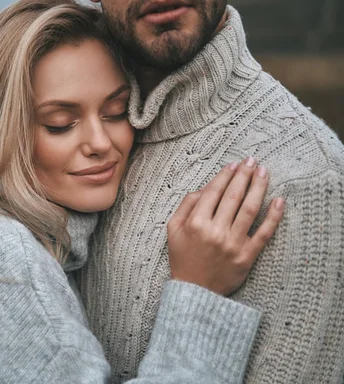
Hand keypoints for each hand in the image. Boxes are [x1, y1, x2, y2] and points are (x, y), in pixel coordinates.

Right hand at [167, 157, 284, 295]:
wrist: (195, 291)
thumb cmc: (183, 257)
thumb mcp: (173, 230)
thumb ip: (186, 206)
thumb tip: (205, 188)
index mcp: (196, 223)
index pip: (213, 192)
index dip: (224, 176)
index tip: (233, 165)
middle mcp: (215, 231)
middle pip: (233, 197)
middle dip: (243, 175)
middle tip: (251, 161)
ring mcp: (232, 244)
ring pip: (249, 210)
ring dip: (258, 187)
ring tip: (263, 172)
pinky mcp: (246, 256)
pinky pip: (263, 233)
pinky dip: (273, 217)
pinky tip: (279, 201)